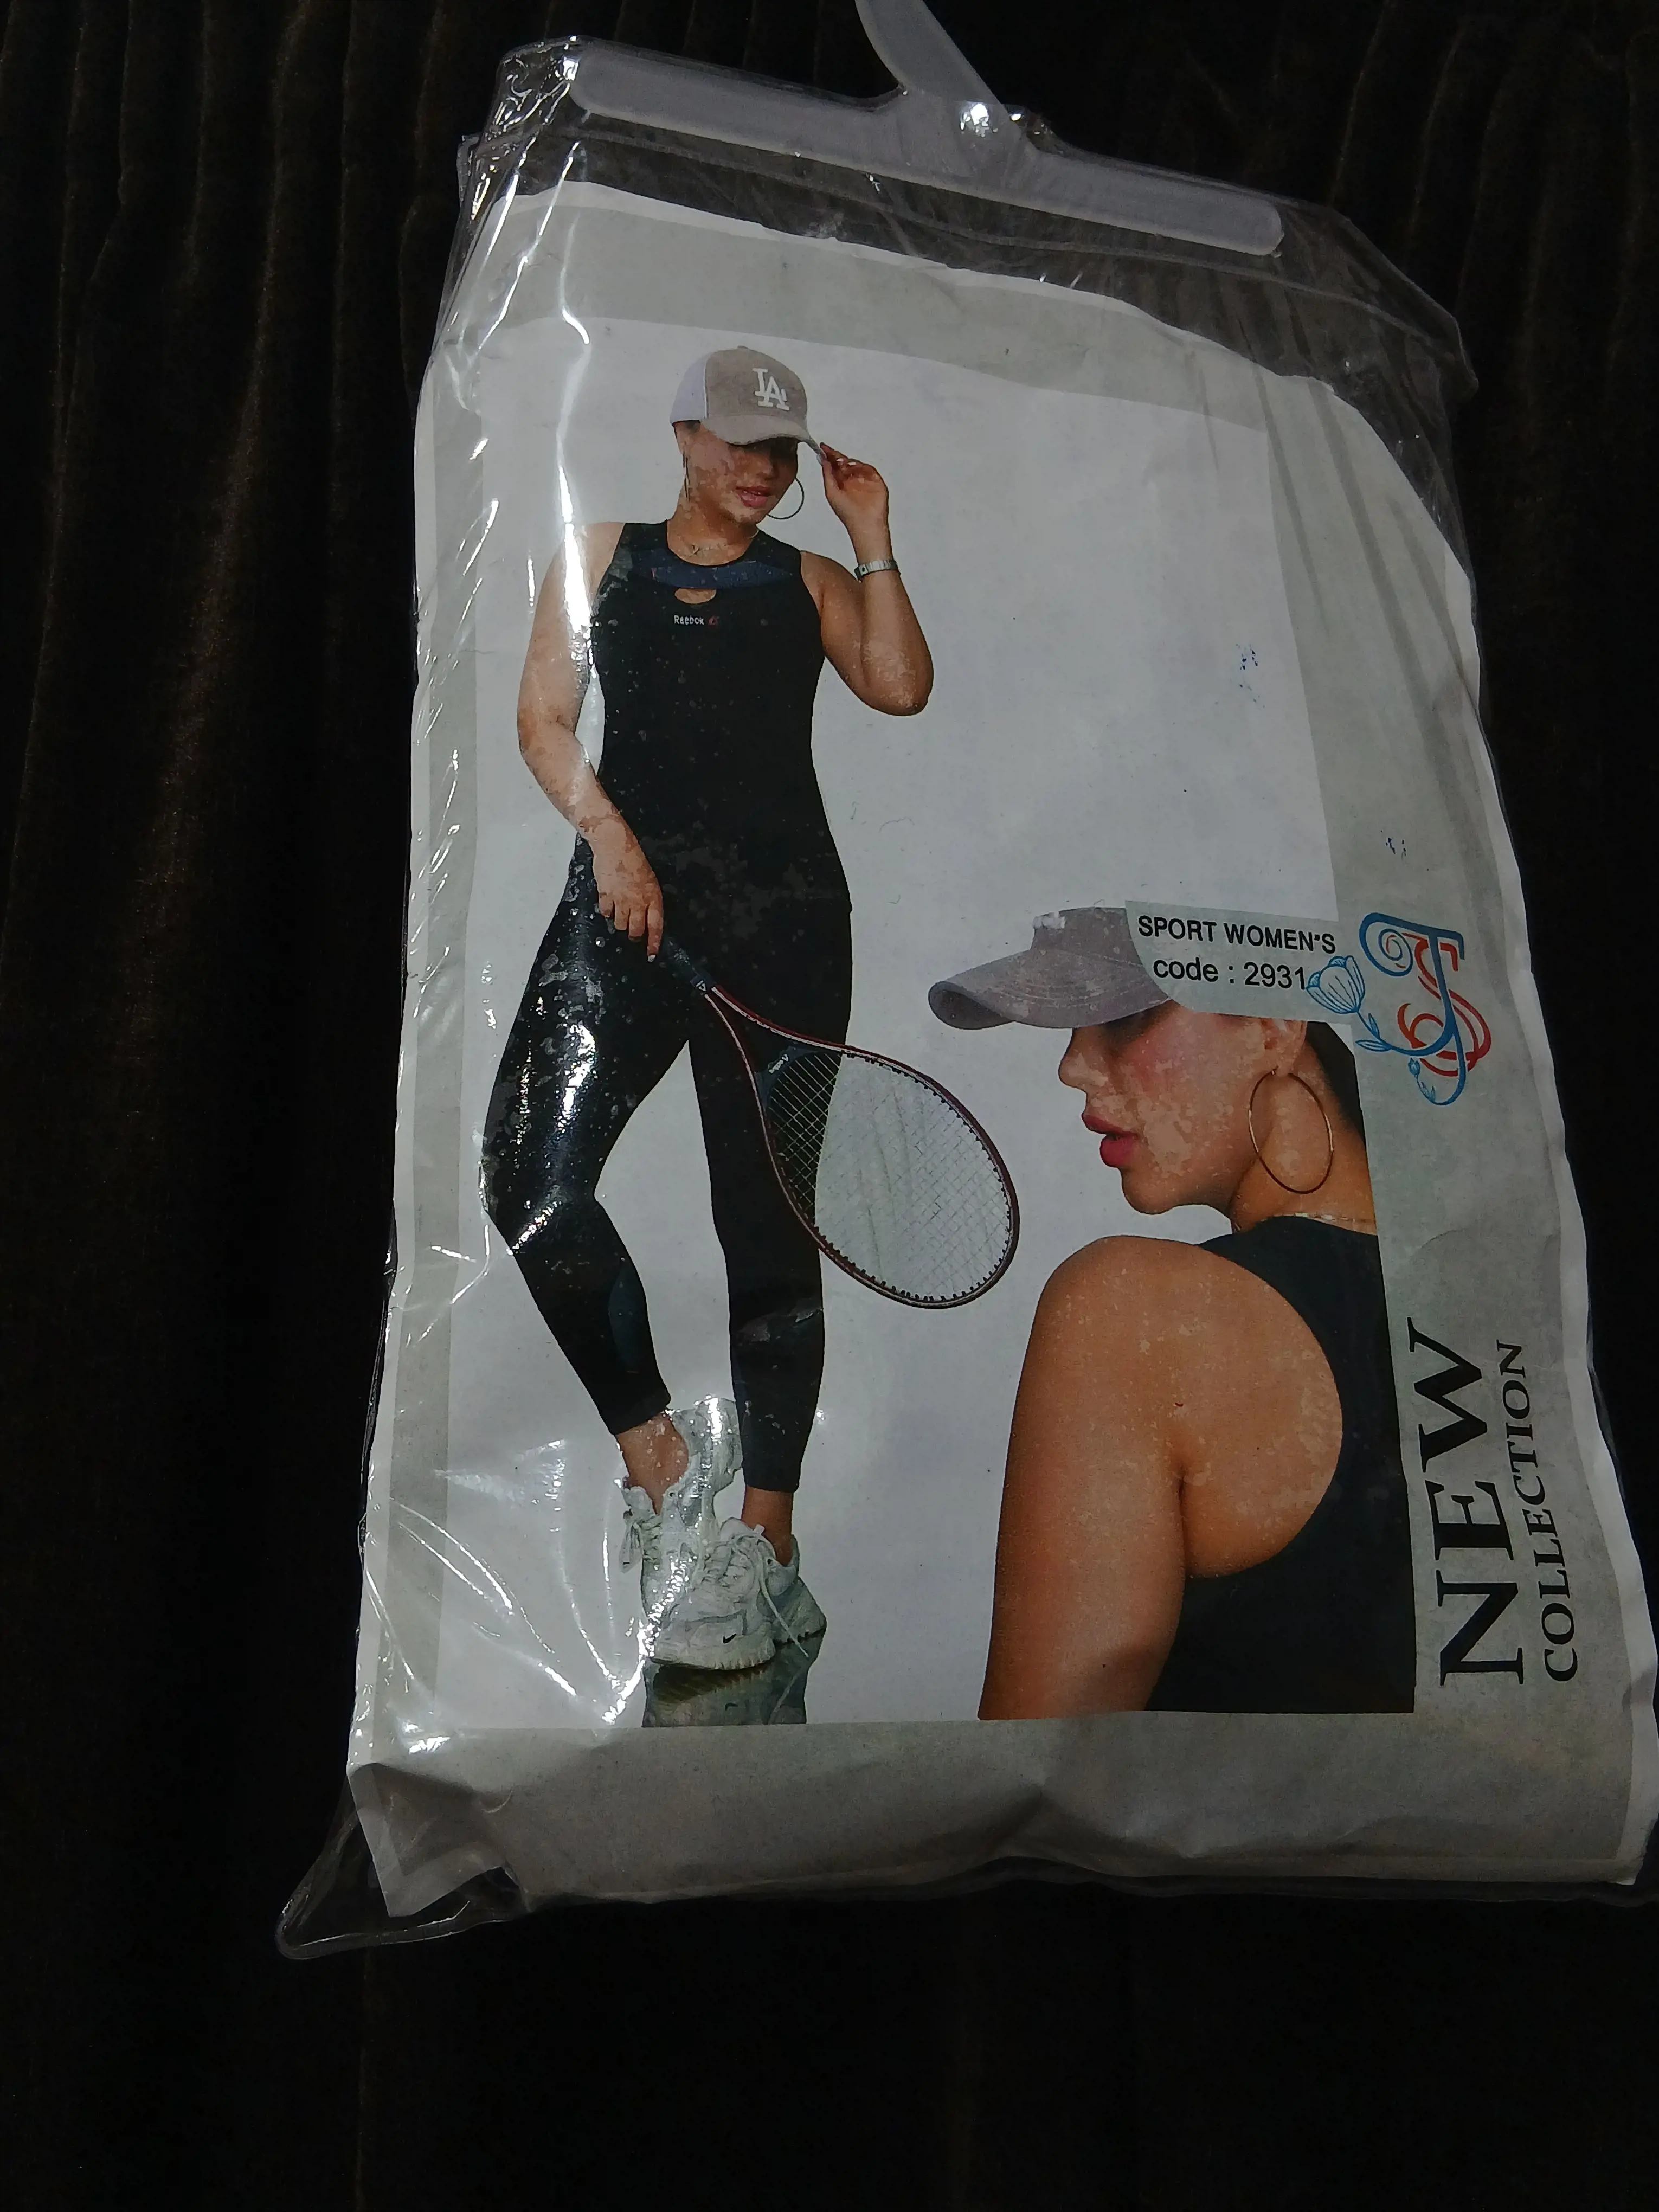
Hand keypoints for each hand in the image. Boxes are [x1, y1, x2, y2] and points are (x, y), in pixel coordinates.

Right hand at [588, 817, 663, 956]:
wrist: (614, 845)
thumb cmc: (633, 859)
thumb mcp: (649, 879)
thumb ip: (648, 899)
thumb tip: (645, 915)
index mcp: (652, 896)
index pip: (655, 926)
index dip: (654, 942)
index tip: (652, 954)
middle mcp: (637, 901)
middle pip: (636, 930)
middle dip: (635, 935)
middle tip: (633, 934)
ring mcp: (621, 899)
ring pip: (620, 925)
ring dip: (620, 923)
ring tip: (621, 913)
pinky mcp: (605, 895)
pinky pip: (606, 913)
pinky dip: (607, 913)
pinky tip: (609, 904)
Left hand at [818, 444, 889, 544]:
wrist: (865, 523)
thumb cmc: (848, 514)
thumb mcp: (831, 492)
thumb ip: (827, 475)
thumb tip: (823, 460)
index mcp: (840, 485)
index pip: (834, 467)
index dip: (828, 457)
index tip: (823, 448)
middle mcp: (851, 482)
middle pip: (844, 463)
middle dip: (837, 456)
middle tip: (832, 452)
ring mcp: (863, 481)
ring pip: (856, 464)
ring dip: (848, 461)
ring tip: (843, 464)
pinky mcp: (875, 481)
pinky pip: (868, 468)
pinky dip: (861, 465)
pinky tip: (854, 466)